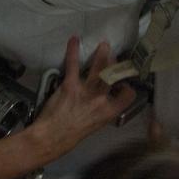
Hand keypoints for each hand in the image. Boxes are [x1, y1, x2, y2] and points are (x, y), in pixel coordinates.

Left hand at [31, 36, 135, 162]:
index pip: (128, 95)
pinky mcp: (70, 85)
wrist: (50, 138)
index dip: (127, 87)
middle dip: (116, 64)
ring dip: (102, 55)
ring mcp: (86, 91)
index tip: (123, 82)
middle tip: (115, 57)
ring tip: (104, 45)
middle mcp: (100, 100)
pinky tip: (74, 40)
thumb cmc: (71, 136)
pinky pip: (73, 64)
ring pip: (99, 68)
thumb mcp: (94, 125)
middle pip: (114, 76)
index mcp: (108, 112)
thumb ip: (101, 111)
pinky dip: (73, 51)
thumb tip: (103, 100)